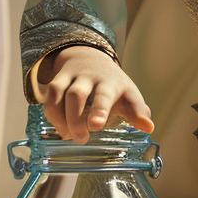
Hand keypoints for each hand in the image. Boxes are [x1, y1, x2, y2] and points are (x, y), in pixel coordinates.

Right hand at [33, 44, 152, 143]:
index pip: (106, 95)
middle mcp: (89, 78)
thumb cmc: (113, 86)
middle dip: (75, 117)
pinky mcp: (57, 79)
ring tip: (68, 136)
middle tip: (81, 138)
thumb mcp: (128, 96)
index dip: (101, 110)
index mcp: (111, 83)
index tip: (97, 125)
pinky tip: (59, 127)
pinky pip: (49, 95)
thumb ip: (138, 112)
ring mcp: (72, 78)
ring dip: (61, 117)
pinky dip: (51, 113)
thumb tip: (149, 127)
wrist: (90, 58)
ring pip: (60, 93)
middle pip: (77, 94)